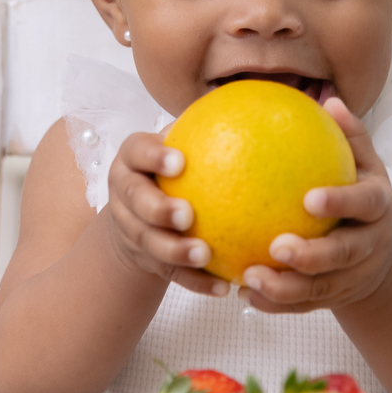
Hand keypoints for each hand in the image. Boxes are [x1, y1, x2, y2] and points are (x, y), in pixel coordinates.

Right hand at [103, 132, 230, 296]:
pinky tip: (223, 287)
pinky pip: (169, 273)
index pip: (137, 151)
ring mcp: (130, 228)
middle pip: (133, 200)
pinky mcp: (144, 259)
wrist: (139, 215)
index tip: (179, 161)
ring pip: (147, 242)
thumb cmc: (174, 171)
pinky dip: (195, 281)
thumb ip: (211, 128)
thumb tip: (267, 105)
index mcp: (133, 160)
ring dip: (175, 250)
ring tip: (205, 254)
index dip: (153, 156)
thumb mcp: (183, 146)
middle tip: (187, 215)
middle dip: (157, 209)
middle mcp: (124, 192)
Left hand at [238, 97, 391, 312]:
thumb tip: (330, 100)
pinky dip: (277, 304)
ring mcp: (354, 276)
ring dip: (285, 287)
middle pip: (343, 254)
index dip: (340, 203)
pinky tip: (245, 295)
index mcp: (379, 207)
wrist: (383, 259)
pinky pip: (304, 305)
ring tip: (249, 277)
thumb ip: (351, 137)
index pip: (364, 204)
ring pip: (321, 288)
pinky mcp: (336, 299)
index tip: (309, 198)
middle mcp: (371, 244)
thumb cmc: (363, 196)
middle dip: (311, 255)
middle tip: (276, 246)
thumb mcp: (367, 166)